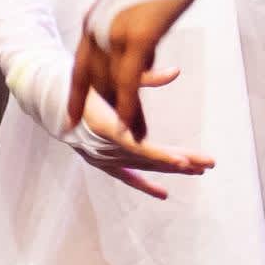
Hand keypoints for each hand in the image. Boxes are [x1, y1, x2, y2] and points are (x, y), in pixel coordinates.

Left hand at [67, 0, 195, 149]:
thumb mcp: (135, 0)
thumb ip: (131, 26)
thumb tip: (143, 48)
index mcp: (93, 18)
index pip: (79, 66)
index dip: (76, 95)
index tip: (71, 118)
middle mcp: (97, 29)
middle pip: (94, 81)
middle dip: (103, 111)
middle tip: (115, 133)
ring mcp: (114, 34)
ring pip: (111, 87)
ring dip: (122, 116)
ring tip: (134, 137)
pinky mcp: (138, 37)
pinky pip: (130, 84)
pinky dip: (131, 109)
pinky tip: (136, 127)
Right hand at [67, 71, 214, 198]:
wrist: (55, 101)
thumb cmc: (86, 85)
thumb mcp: (112, 76)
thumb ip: (146, 77)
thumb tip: (176, 71)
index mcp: (106, 127)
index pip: (139, 146)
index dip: (162, 155)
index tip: (185, 161)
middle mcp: (104, 148)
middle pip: (148, 159)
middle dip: (181, 161)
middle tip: (209, 163)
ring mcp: (102, 158)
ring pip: (143, 167)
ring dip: (171, 168)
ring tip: (200, 170)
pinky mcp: (102, 162)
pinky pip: (126, 177)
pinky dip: (145, 185)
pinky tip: (163, 194)